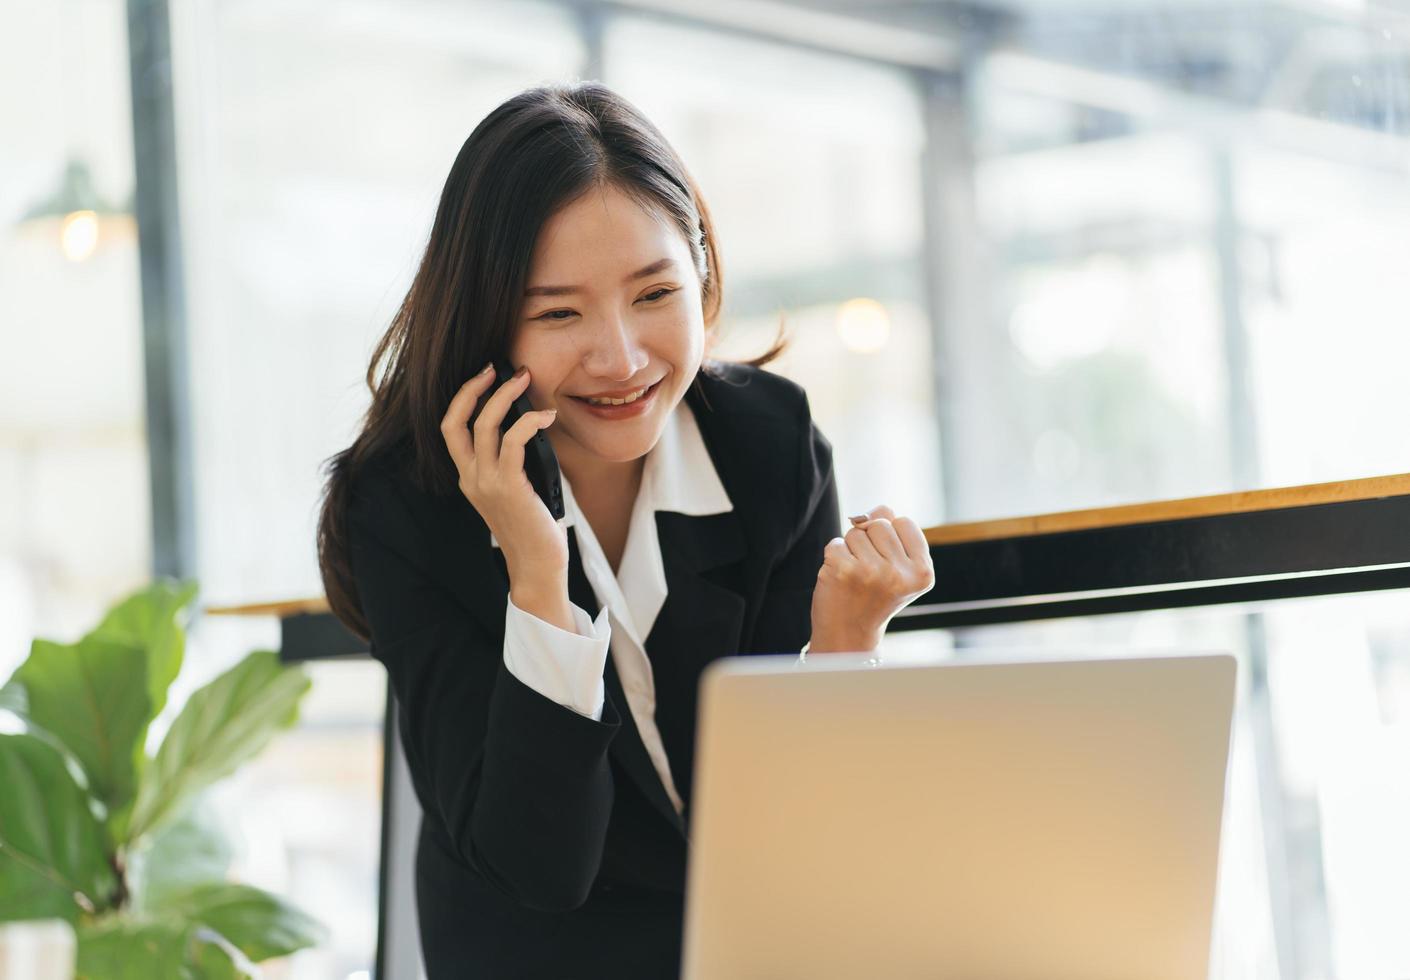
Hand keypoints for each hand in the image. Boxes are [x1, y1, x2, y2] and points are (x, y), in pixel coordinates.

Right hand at [440, 362, 567, 587]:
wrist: (537, 567)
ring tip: (525, 379)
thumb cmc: (534, 528)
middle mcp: (470, 478)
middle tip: (498, 367)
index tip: (484, 377)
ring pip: (485, 425)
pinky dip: (529, 421)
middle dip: (473, 388)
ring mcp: (486, 483)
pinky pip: (513, 441)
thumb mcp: (516, 489)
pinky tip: (546, 415)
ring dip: (505, 396)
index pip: (451, 428)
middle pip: (455, 421)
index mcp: (468, 477)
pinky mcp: (509, 487)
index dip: (463, 398)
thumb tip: (531, 423)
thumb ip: (513, 462)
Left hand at [808, 504, 935, 653]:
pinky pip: (835, 542)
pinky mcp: (843, 570)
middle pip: (880, 523)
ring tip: (855, 576)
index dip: (891, 536)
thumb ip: (895, 534)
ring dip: (851, 548)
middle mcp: (899, 573)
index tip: (888, 562)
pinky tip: (841, 579)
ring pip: (856, 531)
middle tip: (869, 572)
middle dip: (869, 540)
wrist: (848, 634)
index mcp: (922, 572)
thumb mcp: (898, 569)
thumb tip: (876, 509)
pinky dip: (834, 556)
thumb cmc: (874, 597)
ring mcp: (870, 572)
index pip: (904, 521)